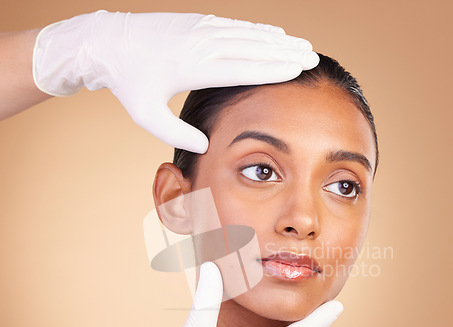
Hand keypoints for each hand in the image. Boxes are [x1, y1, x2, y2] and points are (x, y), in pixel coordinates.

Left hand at [33, 11, 318, 152]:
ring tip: (301, 45)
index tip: (297, 69)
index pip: (242, 67)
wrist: (107, 42)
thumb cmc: (128, 83)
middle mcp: (201, 44)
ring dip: (277, 39)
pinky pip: (234, 26)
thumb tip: (206, 145)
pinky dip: (257, 30)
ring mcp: (199, 29)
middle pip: (252, 47)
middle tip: (312, 57)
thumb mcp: (147, 116)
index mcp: (193, 67)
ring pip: (247, 33)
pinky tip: (272, 32)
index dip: (272, 67)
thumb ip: (177, 134)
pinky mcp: (196, 22)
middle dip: (284, 51)